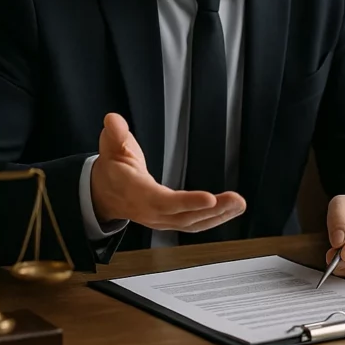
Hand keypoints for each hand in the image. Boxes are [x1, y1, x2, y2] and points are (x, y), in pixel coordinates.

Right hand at [90, 113, 245, 232]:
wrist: (105, 193)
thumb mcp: (111, 147)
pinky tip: (231, 210)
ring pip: (192, 223)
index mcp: (135, 192)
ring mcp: (160, 220)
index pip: (162, 201)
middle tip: (237, 200)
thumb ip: (115, 134)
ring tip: (239, 204)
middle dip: (212, 210)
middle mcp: (149, 211)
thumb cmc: (113, 169)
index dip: (186, 202)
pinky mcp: (170, 221)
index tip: (209, 198)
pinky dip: (213, 219)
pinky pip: (193, 224)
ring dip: (218, 216)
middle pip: (183, 216)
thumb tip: (113, 119)